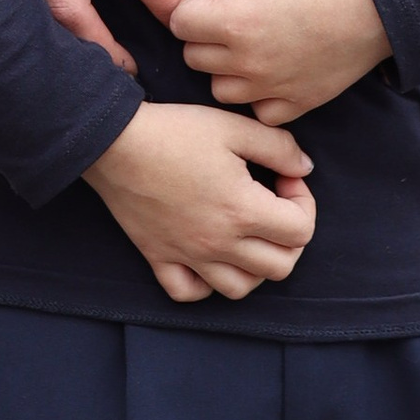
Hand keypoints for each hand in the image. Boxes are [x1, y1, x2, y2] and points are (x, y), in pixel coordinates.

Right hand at [82, 103, 315, 304]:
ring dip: (256, 266)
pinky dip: (206, 283)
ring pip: (240, 289)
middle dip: (290, 237)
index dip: (303, 201)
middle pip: (280, 267)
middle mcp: (219, 243)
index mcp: (242, 211)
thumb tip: (304, 168)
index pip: (301, 231)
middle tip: (275, 206)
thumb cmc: (175, 131)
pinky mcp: (159, 257)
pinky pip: (190, 292)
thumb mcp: (234, 127)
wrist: (114, 142)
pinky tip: (209, 257)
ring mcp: (188, 255)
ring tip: (249, 234)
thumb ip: (279, 148)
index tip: (284, 177)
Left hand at [175, 0, 393, 125]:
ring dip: (227, 66)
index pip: (179, 21)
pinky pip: (257, 110)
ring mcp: (272, 88)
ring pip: (220, 88)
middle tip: (241, 12)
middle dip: (207, 32)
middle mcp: (247, 62)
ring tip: (255, 43)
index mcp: (236, 21)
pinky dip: (258, 94)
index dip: (197, 0)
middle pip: (193, 56)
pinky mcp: (297, 105)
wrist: (384, 6)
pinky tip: (275, 69)